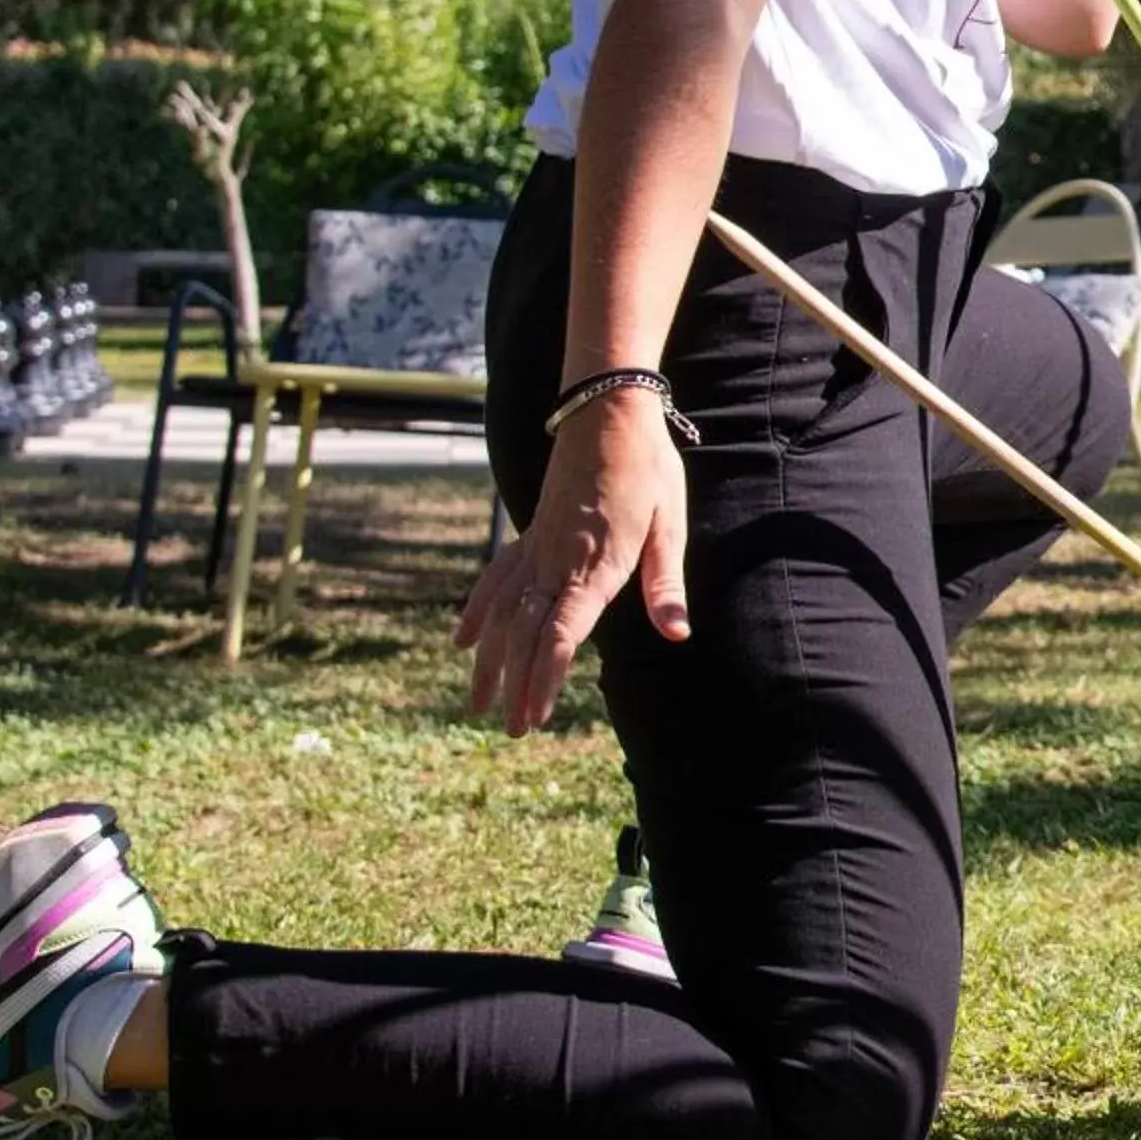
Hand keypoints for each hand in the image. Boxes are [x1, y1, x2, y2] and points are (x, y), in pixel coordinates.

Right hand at [454, 391, 690, 735]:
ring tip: (479, 703)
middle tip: (512, 729)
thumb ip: (665, 583)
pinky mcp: (531, 532)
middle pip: (525, 633)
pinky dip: (477, 612)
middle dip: (516, 684)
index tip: (534, 715)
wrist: (606, 409)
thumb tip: (677, 633)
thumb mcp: (669, 523)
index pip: (560, 633)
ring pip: (502, 612)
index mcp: (595, 564)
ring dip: (490, 660)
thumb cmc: (647, 466)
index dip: (543, 678)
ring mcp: (537, 546)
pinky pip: (496, 578)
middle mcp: (556, 560)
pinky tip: (463, 641)